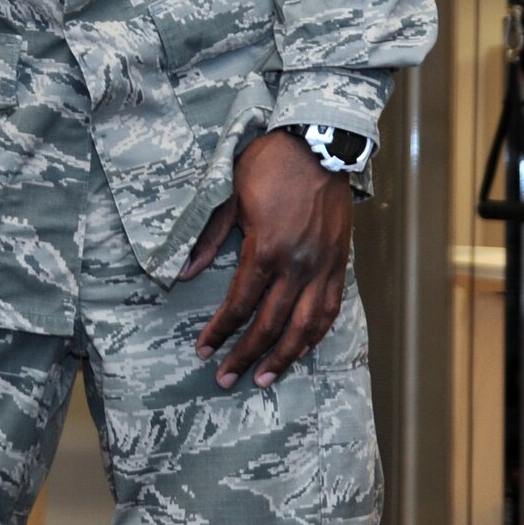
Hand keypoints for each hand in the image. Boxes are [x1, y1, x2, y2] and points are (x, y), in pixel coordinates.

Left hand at [183, 127, 351, 389]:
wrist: (317, 144)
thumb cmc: (267, 165)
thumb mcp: (228, 196)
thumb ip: (208, 239)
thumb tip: (183, 273)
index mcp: (265, 250)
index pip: (240, 304)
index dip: (220, 331)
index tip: (203, 350)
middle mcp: (297, 266)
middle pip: (271, 324)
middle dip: (246, 355)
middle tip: (227, 380)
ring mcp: (322, 267)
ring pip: (306, 326)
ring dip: (285, 356)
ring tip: (265, 378)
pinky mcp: (340, 263)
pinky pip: (331, 309)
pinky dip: (316, 334)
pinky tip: (303, 348)